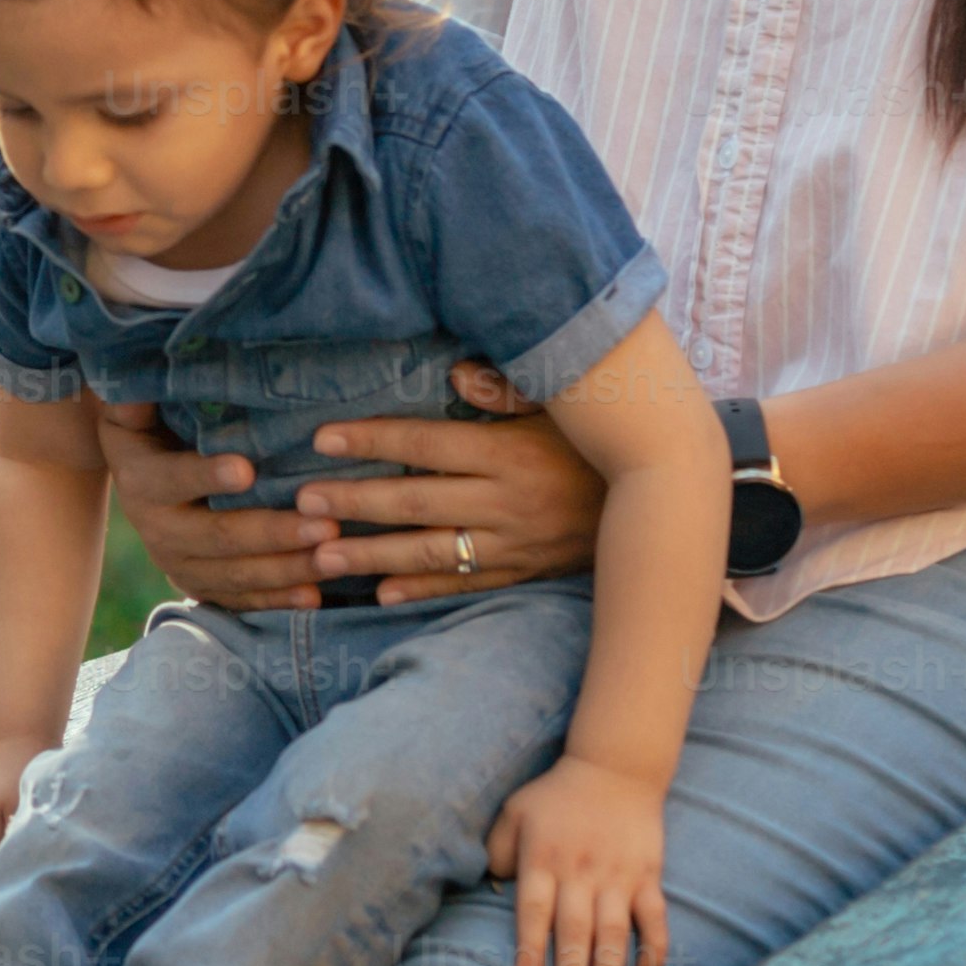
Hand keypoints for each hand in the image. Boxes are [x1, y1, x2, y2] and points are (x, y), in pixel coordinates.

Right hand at [92, 396, 339, 612]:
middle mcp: (157, 529)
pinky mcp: (200, 586)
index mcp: (142, 481)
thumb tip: (141, 381)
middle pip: (218, 536)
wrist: (139, 478)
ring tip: (333, 556)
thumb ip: (139, 397)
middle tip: (325, 524)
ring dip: (287, 568)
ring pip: (235, 574)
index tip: (248, 469)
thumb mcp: (135, 408)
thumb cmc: (152, 427)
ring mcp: (179, 565)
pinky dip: (278, 600)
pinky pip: (240, 600)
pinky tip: (315, 596)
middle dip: (273, 532)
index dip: (207, 475)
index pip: (173, 479)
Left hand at [291, 360, 609, 603]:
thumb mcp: (561, 404)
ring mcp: (514, 543)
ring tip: (322, 555)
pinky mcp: (524, 571)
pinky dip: (423, 591)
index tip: (322, 439)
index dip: (372, 440)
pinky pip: (466, 585)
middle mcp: (506, 501)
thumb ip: (509, 387)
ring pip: (432, 552)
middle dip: (354, 502)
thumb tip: (457, 371)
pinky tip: (381, 594)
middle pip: (416, 502)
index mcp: (508, 452)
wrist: (663, 498)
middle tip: (302, 503)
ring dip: (373, 555)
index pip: (426, 443)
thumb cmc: (598, 441)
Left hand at [489, 756, 670, 965]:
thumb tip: (488, 888)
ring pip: (614, 933)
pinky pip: (654, 919)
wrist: (615, 767)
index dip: (531, 948)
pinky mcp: (648, 875)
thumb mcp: (513, 812)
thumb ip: (497, 851)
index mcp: (543, 860)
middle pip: (575, 931)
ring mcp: (618, 876)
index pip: (535, 911)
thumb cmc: (555, 796)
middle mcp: (580, 872)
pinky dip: (654, 951)